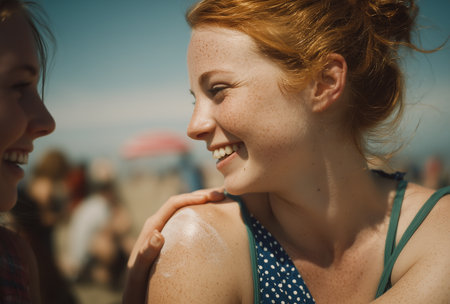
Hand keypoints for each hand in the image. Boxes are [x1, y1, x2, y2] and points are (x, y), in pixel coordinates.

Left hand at [122, 188, 224, 303]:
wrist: (135, 295)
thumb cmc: (137, 287)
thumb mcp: (139, 273)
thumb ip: (145, 254)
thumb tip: (158, 234)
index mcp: (152, 227)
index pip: (173, 204)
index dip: (191, 197)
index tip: (209, 198)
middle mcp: (159, 224)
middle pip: (181, 202)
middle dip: (201, 196)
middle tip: (221, 195)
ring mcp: (166, 230)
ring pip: (185, 210)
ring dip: (202, 203)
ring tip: (221, 202)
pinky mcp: (172, 238)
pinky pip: (187, 222)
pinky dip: (201, 215)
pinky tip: (213, 218)